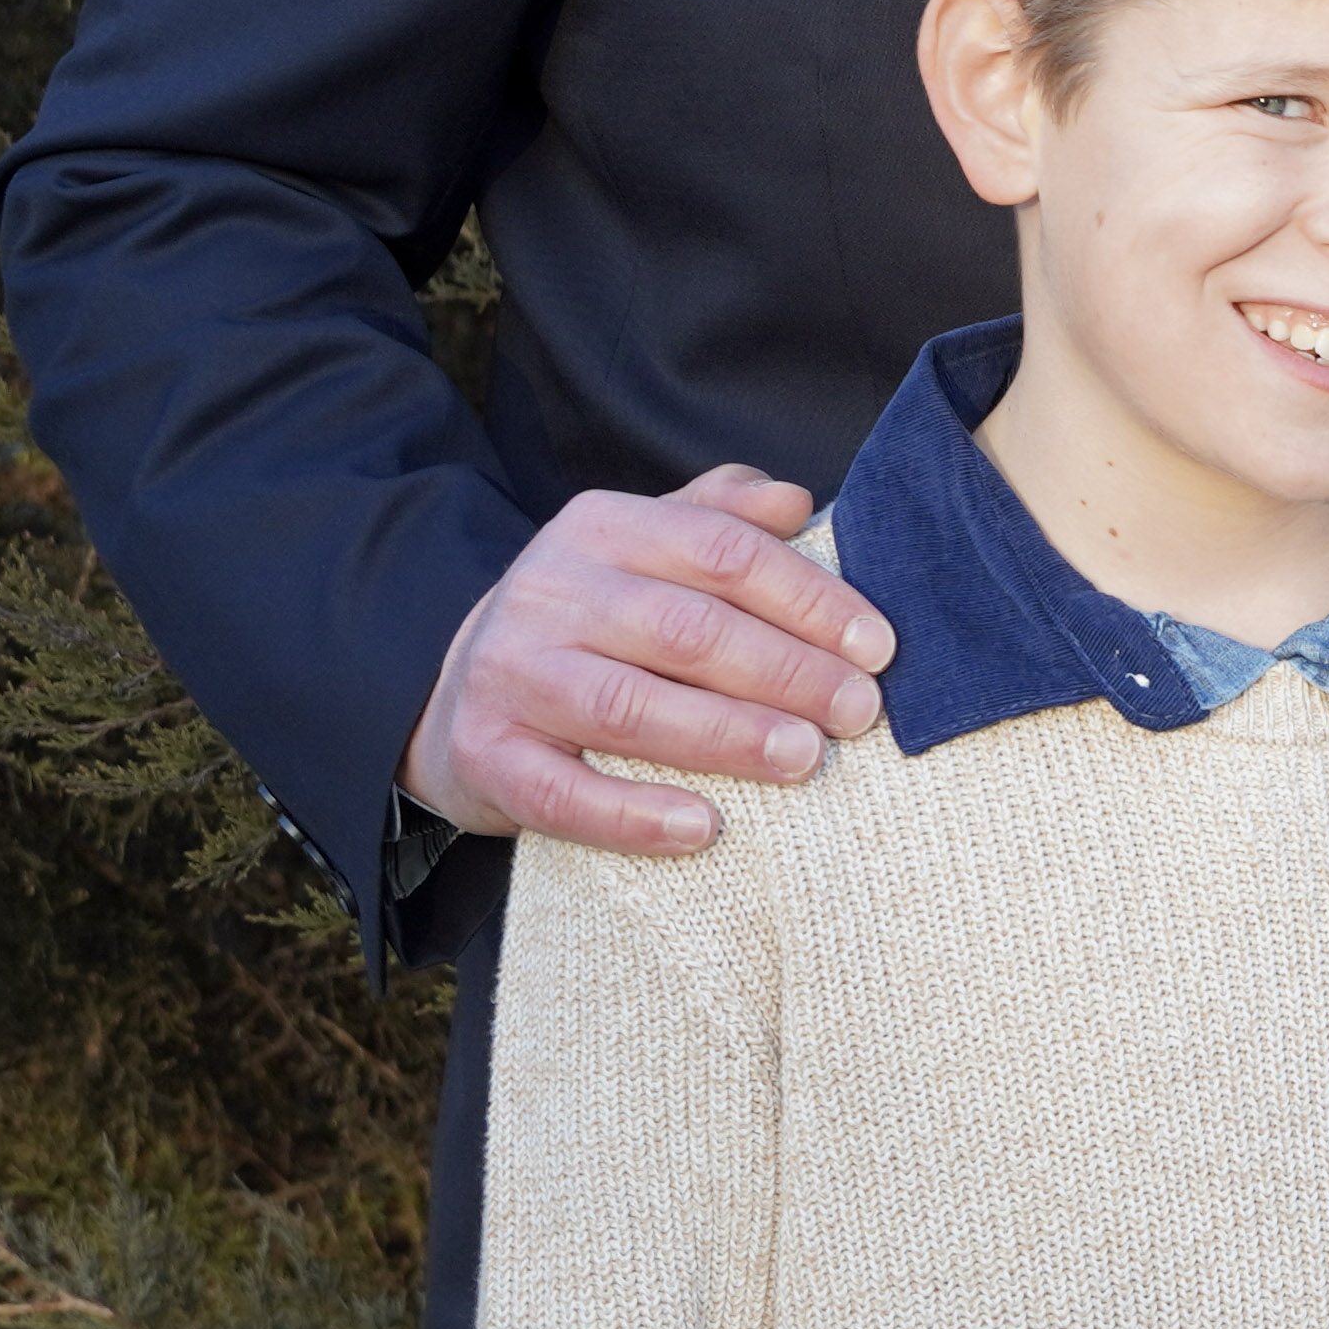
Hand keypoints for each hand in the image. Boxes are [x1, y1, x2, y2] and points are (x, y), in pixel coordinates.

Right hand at [400, 468, 894, 857]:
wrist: (451, 692)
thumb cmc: (586, 622)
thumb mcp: (641, 548)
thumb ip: (717, 516)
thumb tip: (796, 501)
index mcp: (601, 529)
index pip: (721, 552)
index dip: (806, 598)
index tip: (877, 646)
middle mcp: (550, 593)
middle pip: (687, 629)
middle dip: (786, 671)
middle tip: (859, 711)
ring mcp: (512, 676)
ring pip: (630, 705)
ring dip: (727, 735)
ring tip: (805, 758)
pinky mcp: (487, 757)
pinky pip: (565, 793)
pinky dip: (636, 814)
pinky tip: (705, 828)